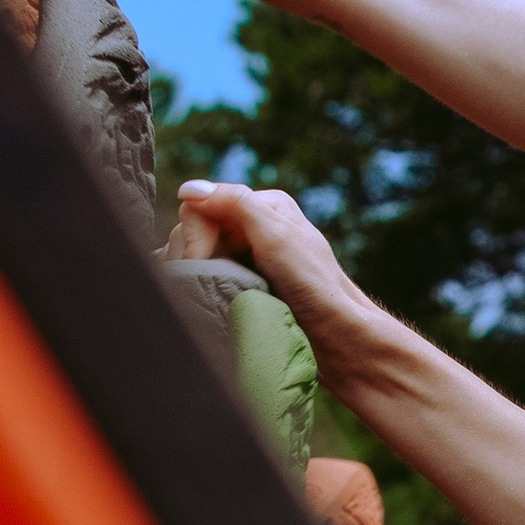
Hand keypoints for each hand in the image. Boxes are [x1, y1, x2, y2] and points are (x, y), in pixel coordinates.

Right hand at [172, 182, 376, 366]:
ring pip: (194, 255)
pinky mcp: (240, 283)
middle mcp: (252, 226)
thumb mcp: (276, 235)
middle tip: (211, 283)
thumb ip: (235, 203)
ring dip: (196, 274)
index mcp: (263, 206)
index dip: (195, 236)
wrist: (336, 334)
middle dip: (194, 255)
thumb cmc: (313, 284)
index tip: (202, 263)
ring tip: (214, 293)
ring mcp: (245, 256)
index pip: (200, 206)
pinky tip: (205, 297)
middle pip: (193, 230)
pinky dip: (199, 285)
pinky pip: (204, 276)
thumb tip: (188, 189)